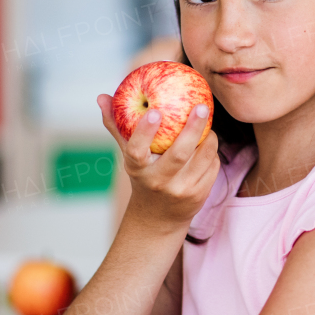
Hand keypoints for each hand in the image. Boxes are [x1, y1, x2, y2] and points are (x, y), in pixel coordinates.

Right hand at [98, 93, 219, 230]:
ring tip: (205, 122)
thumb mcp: (128, 156)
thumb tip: (102, 97)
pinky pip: (212, 165)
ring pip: (203, 157)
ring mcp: (181, 190)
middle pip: (179, 153)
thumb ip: (117, 126)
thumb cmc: (143, 175)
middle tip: (202, 106)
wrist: (158, 217)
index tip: (155, 111)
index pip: (137, 150)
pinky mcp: (199, 195)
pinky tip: (207, 143)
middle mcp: (158, 181)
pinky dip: (212, 151)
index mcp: (138, 168)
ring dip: (208, 137)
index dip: (145, 131)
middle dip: (193, 128)